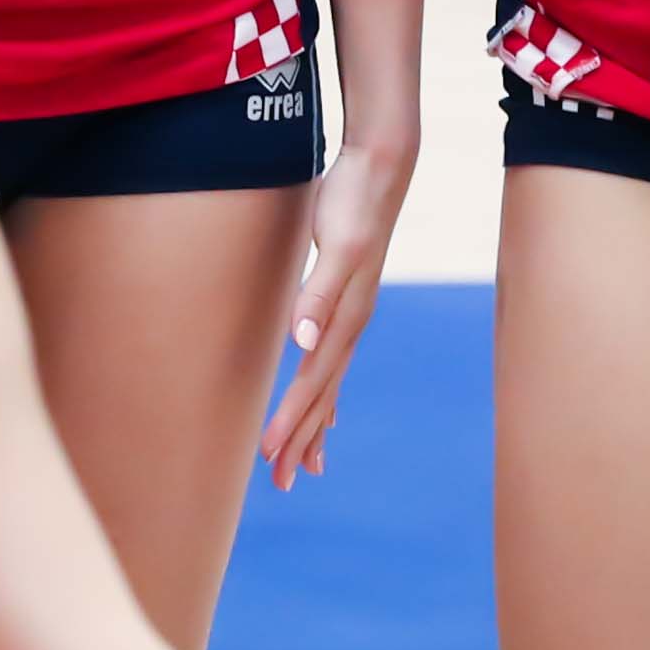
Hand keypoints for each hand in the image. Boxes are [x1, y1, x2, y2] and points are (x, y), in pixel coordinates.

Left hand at [259, 137, 409, 488]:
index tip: (269, 457)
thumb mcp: (336, 245)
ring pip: (330, 383)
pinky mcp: (346, 300)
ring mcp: (352, 314)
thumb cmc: (353, 202)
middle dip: (302, 438)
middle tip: (280, 482)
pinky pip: (334, 360)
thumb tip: (301, 341)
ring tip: (303, 464)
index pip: (315, 383)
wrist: (380, 167)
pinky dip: (327, 391)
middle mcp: (352, 323)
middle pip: (324, 394)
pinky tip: (324, 407)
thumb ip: (319, 293)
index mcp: (346, 317)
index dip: (292, 421)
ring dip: (314, 424)